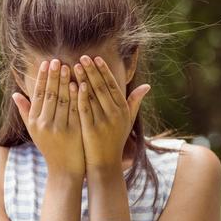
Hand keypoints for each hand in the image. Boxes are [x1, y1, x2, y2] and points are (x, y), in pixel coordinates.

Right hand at [12, 59, 84, 176]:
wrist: (64, 170)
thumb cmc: (49, 148)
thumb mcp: (34, 131)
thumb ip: (25, 112)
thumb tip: (15, 94)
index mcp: (34, 122)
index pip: (39, 95)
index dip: (43, 78)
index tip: (47, 63)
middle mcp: (44, 124)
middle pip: (50, 95)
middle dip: (54, 76)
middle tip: (58, 60)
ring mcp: (59, 128)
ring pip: (63, 100)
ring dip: (66, 82)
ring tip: (69, 67)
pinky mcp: (73, 132)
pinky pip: (75, 110)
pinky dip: (77, 96)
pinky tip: (79, 84)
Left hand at [73, 55, 149, 170]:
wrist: (105, 164)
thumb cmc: (115, 141)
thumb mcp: (127, 121)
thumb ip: (135, 102)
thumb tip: (147, 85)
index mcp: (123, 110)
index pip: (113, 85)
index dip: (104, 71)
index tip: (95, 58)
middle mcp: (115, 114)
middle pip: (102, 87)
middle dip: (92, 70)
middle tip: (82, 57)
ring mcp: (103, 122)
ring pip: (93, 95)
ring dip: (84, 79)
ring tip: (74, 66)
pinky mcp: (91, 129)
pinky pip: (85, 109)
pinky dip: (79, 95)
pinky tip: (73, 85)